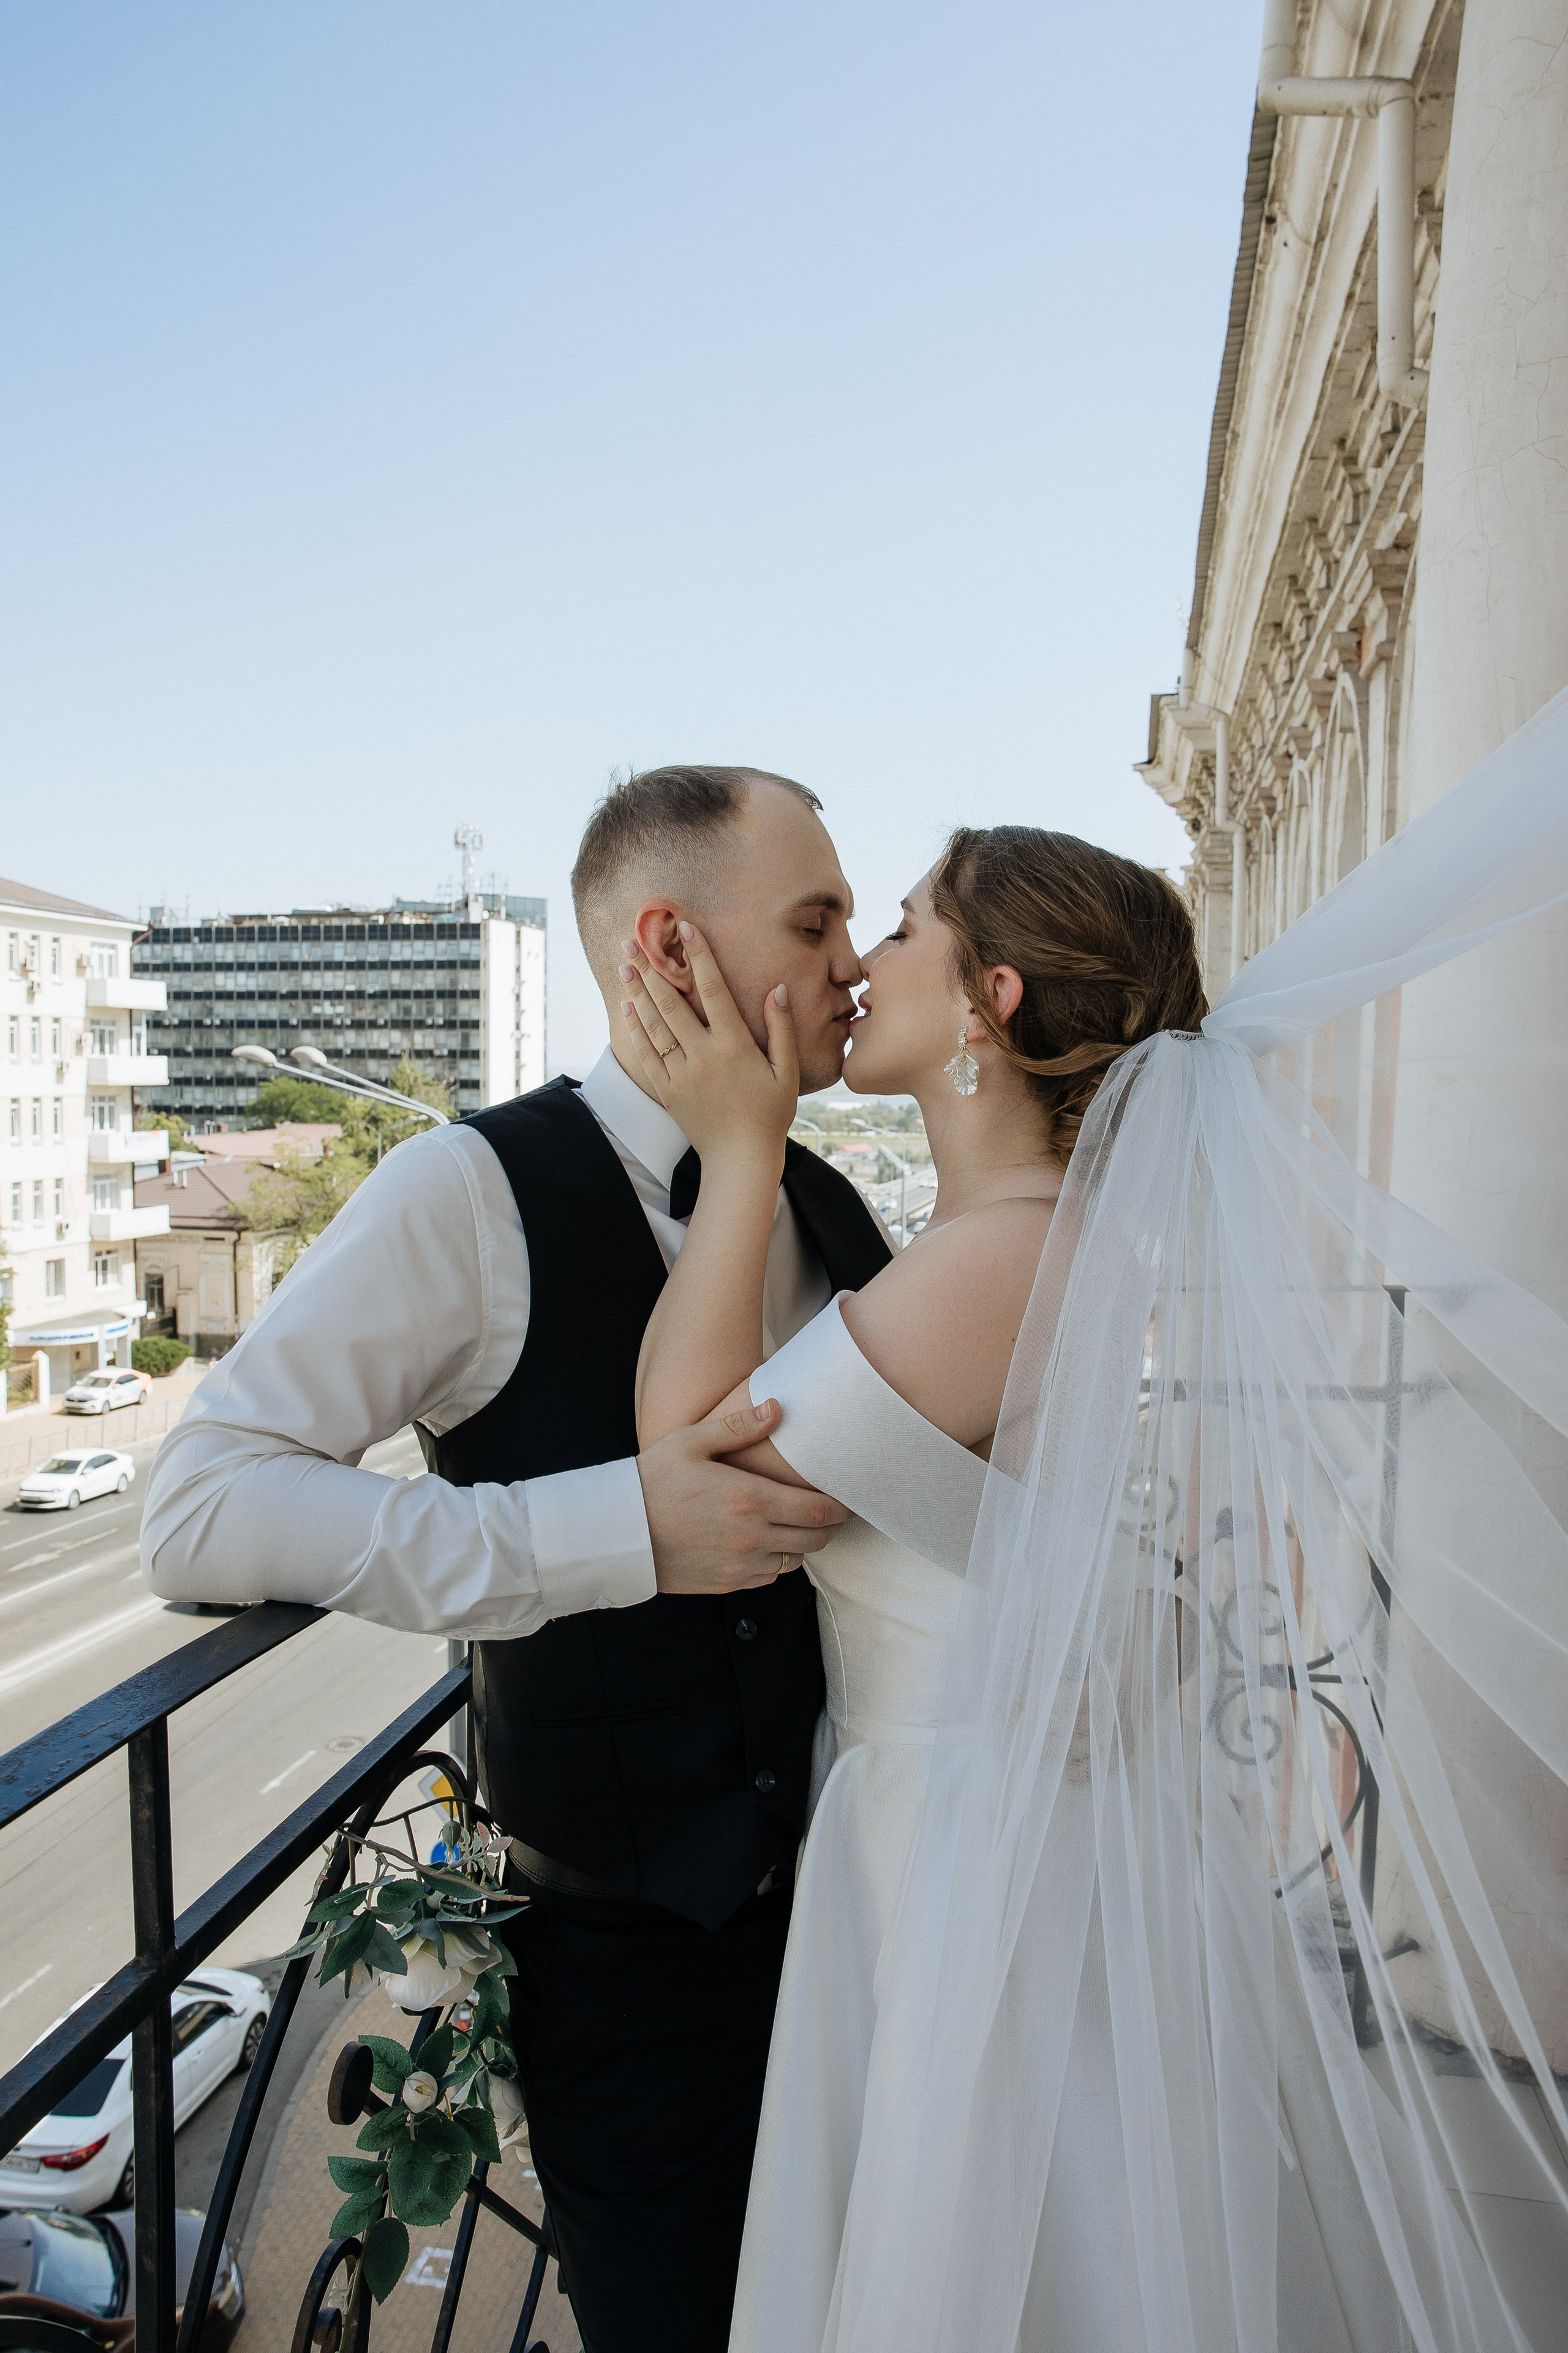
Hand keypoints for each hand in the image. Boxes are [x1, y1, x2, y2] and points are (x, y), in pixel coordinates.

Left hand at [618, 924, 797, 1166]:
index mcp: (735, 1046)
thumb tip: (777, 989)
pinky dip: (635, 1030)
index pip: (713, 990)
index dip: (700, 956)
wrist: (740, 1159)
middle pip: (672, 1003)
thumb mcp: (786, 1072)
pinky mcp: (667, 1090)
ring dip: (637, 993)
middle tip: (632, 942)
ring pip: (654, 1025)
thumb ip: (781, 1029)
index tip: (686, 927)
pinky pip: (647, 1055)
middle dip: (651, 969)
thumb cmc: (770, 1115)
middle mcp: (703, 1055)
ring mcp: (682, 1073)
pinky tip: (627, 1009)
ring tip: (623, 966)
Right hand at [637, 1396, 847, 1593]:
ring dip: (802, 1543)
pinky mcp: (727, 1584)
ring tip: (797, 1523)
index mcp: (749, 1500)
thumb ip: (738, 1426)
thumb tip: (777, 1408)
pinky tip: (766, 1542)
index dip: (841, 1506)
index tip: (849, 1497)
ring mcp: (740, 1566)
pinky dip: (776, 1561)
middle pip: (816, 1539)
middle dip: (830, 1525)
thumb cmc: (652, 1481)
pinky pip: (768, 1576)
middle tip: (834, 1510)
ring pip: (795, 1560)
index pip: (817, 1510)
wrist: (618, 1533)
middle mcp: (751, 1538)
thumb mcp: (691, 1442)